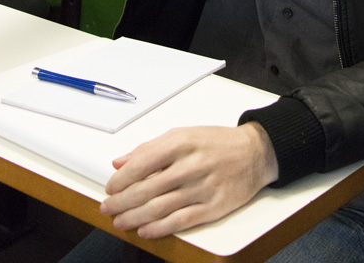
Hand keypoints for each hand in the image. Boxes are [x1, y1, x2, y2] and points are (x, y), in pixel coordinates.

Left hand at [100, 123, 277, 238]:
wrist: (255, 153)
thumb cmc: (218, 142)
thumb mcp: (184, 134)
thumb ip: (151, 148)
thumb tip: (121, 161)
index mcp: (182, 143)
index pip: (142, 163)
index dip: (121, 179)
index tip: (110, 187)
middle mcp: (191, 165)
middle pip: (147, 189)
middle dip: (122, 202)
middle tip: (109, 208)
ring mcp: (202, 188)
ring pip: (160, 208)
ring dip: (134, 217)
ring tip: (120, 221)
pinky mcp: (213, 207)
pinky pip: (180, 221)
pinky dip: (159, 228)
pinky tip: (145, 230)